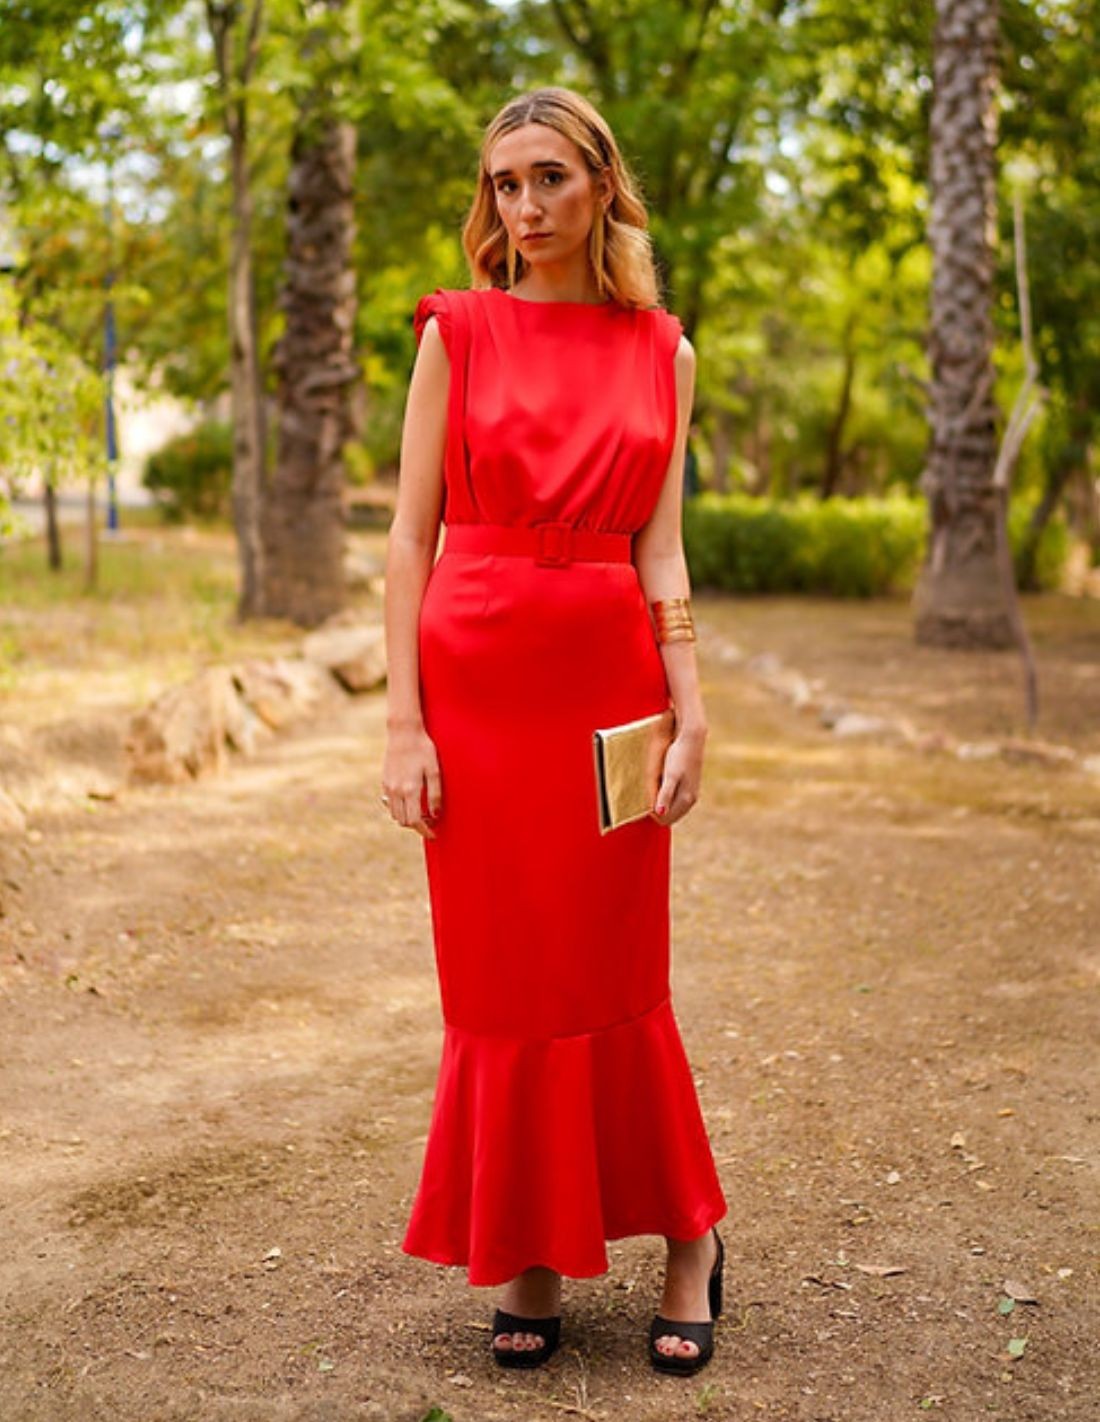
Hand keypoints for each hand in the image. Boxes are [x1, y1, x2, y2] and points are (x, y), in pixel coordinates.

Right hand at [381, 723, 442, 838]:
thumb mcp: (435, 770)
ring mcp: (388, 786)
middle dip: (417, 826)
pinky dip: (399, 809)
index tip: (433, 834)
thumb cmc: (423, 749)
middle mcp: (396, 791)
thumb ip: (436, 794)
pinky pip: (389, 803)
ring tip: (421, 813)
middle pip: (404, 821)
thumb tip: (435, 814)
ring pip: (395, 814)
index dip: (425, 831)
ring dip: (407, 819)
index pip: (415, 821)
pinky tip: (410, 802)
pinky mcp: (384, 781)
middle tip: (430, 822)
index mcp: (410, 789)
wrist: (403, 732)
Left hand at [651, 726, 705, 826]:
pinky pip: (675, 801)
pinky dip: (666, 797)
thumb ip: (665, 794)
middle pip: (669, 817)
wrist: (692, 739)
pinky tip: (660, 784)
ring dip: (661, 803)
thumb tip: (660, 813)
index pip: (665, 820)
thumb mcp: (670, 775)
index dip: (652, 813)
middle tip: (647, 794)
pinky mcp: (689, 786)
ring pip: (672, 809)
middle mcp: (691, 800)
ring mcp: (691, 794)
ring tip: (653, 788)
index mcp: (686, 799)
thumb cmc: (679, 756)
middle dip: (657, 810)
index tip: (644, 799)